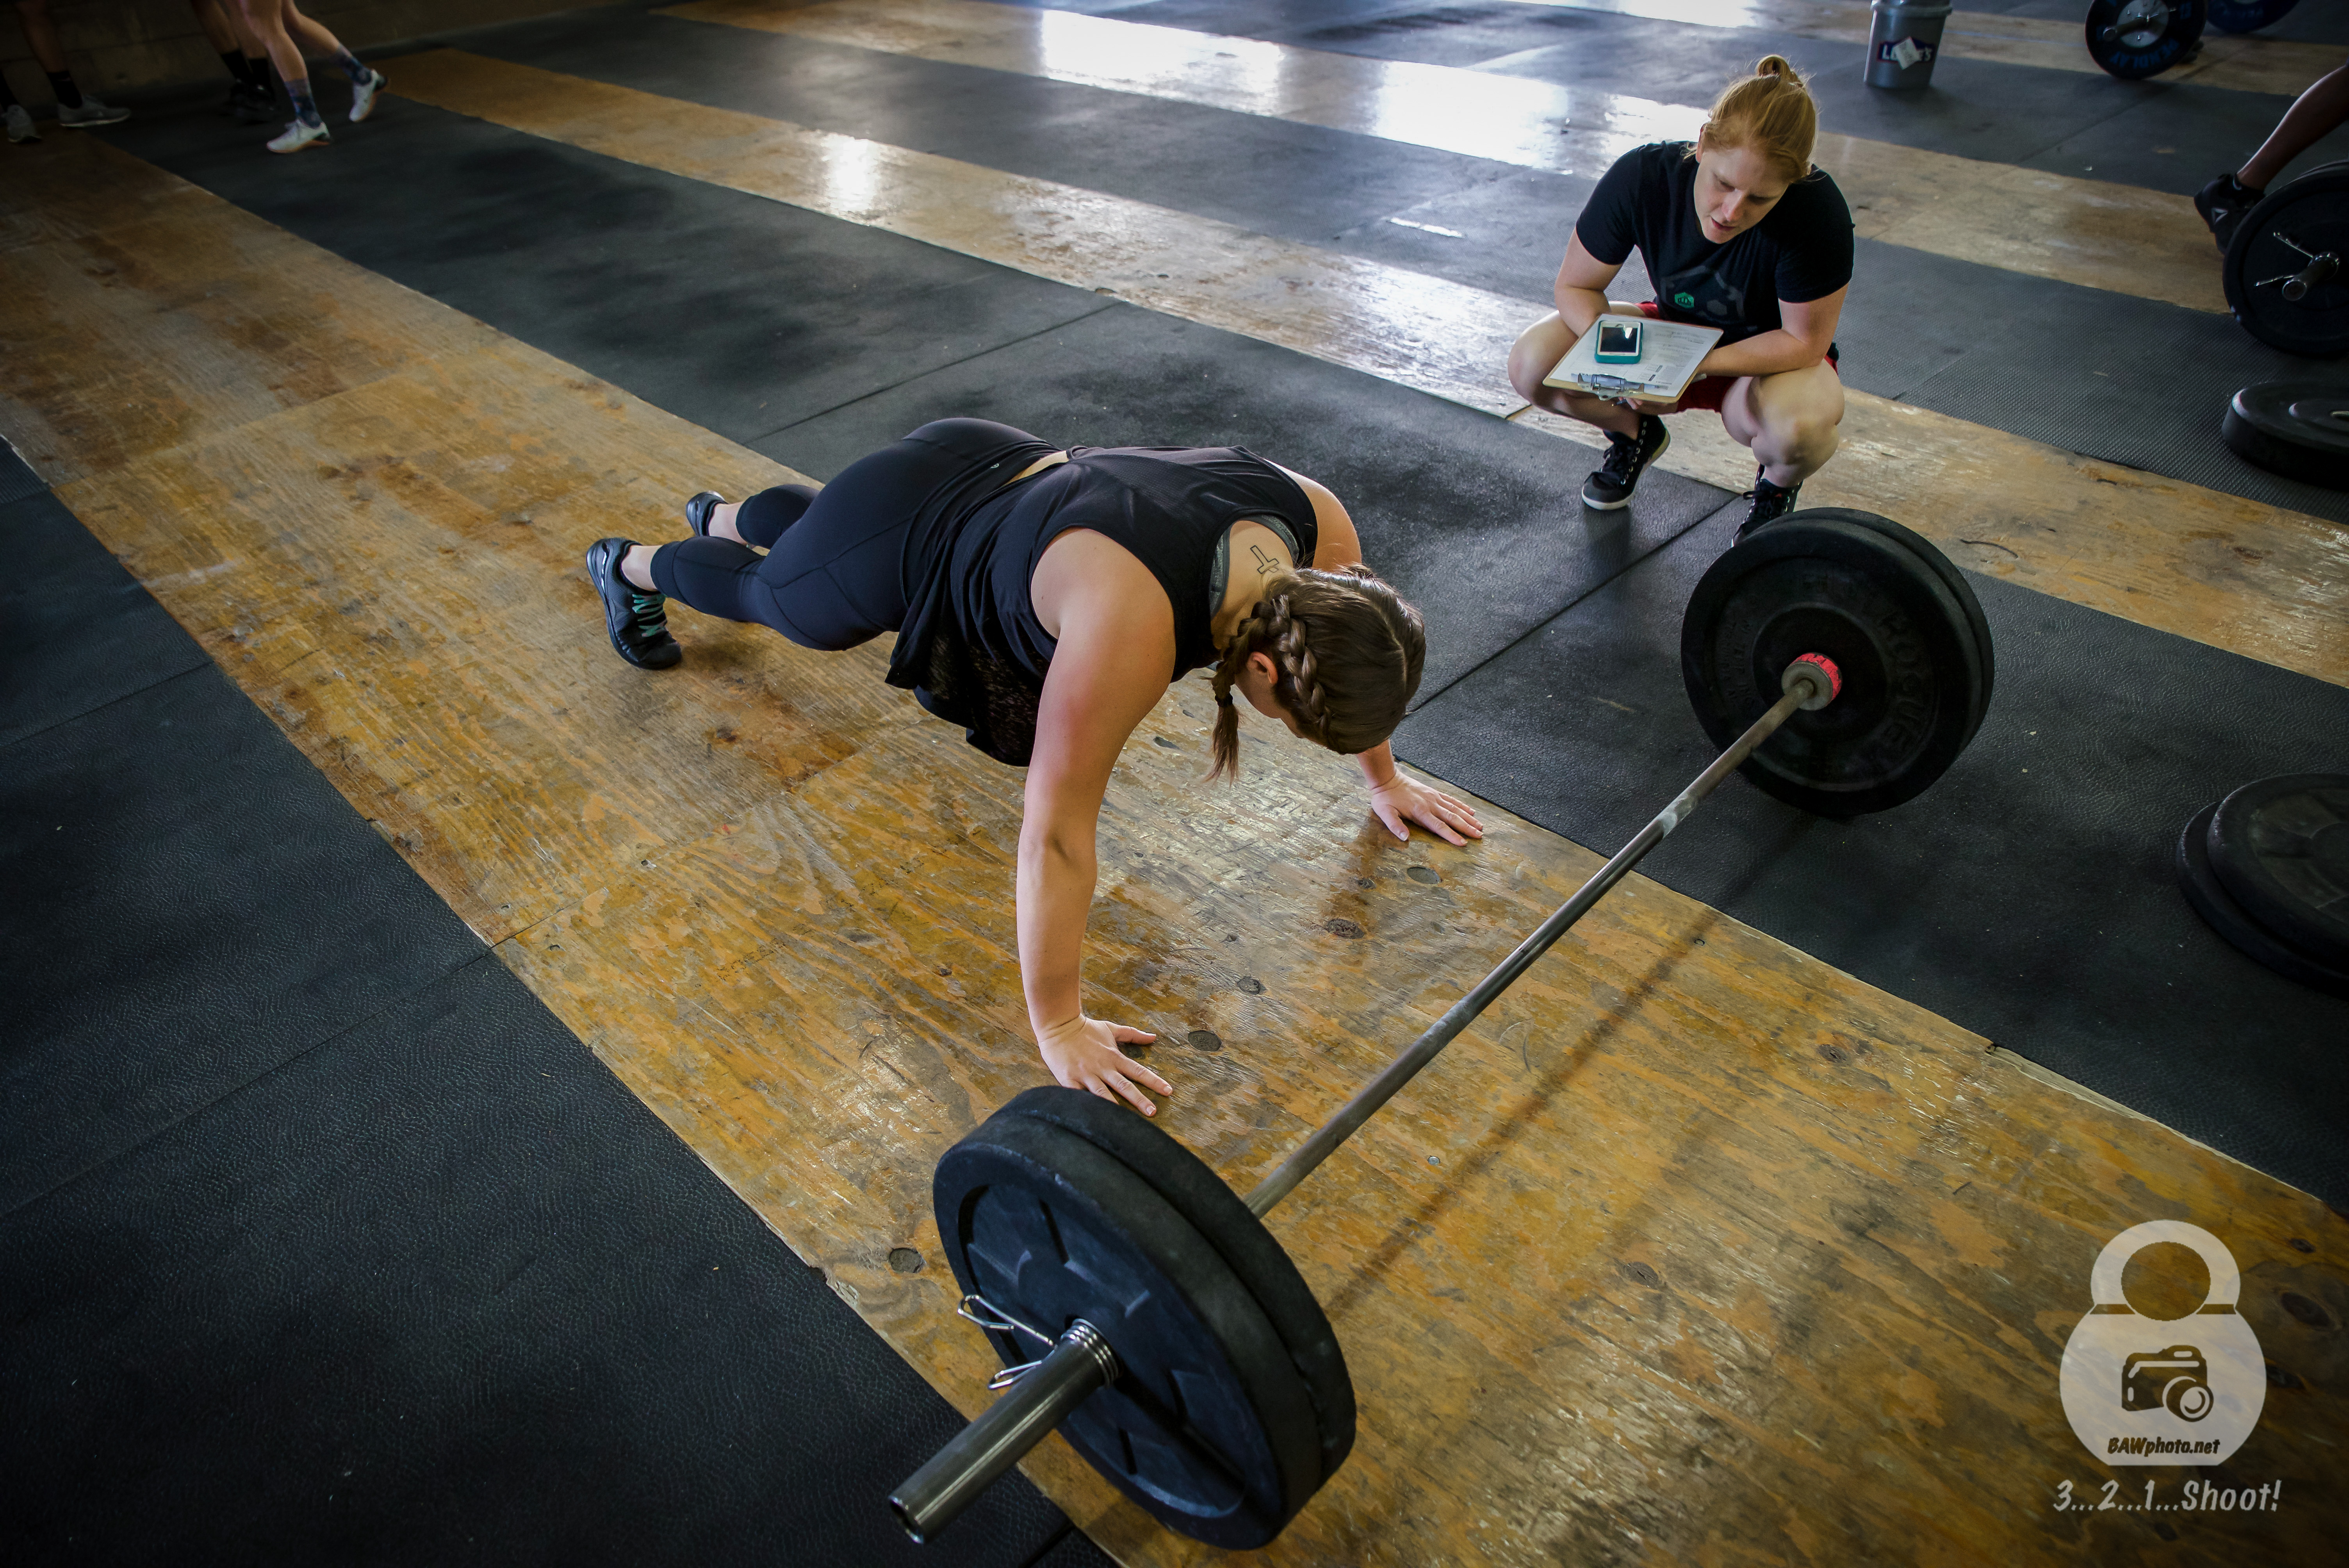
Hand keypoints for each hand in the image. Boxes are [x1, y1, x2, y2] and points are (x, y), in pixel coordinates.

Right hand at [1037, 1014, 1170, 1114]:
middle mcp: (1102, 1067)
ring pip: (1103, 1094)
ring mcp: (1086, 1074)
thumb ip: (1132, 1034)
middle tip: (1153, 1112)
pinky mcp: (1069, 1080)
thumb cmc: (1085, 1029)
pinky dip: (1086, 1107)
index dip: (1154, 1081)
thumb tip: (1153, 1037)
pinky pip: (1079, 1097)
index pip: (1138, 1071)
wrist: (1058, 1025)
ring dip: (1115, 1108)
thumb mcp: (1111, 1029)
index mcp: (1114, 1057)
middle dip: (1139, 1099)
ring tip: (1125, 1123)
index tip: (1168, 1091)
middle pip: (1124, 1085)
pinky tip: (1093, 1120)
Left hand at [1369, 774, 1483, 844]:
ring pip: (1455, 809)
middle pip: (1452, 818)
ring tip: (1480, 826)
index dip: (1452, 835)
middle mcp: (1430, 804)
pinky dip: (1462, 806)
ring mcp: (1434, 797)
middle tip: (1479, 836)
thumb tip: (1404, 838)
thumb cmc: (1385, 798)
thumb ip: (1395, 826)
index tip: (1463, 843)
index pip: (1439, 826)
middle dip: (1467, 828)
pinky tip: (1471, 811)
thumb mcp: (1385, 813)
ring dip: (1468, 818)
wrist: (1388, 779)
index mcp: (1420, 811)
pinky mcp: (1434, 792)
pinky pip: (1451, 799)